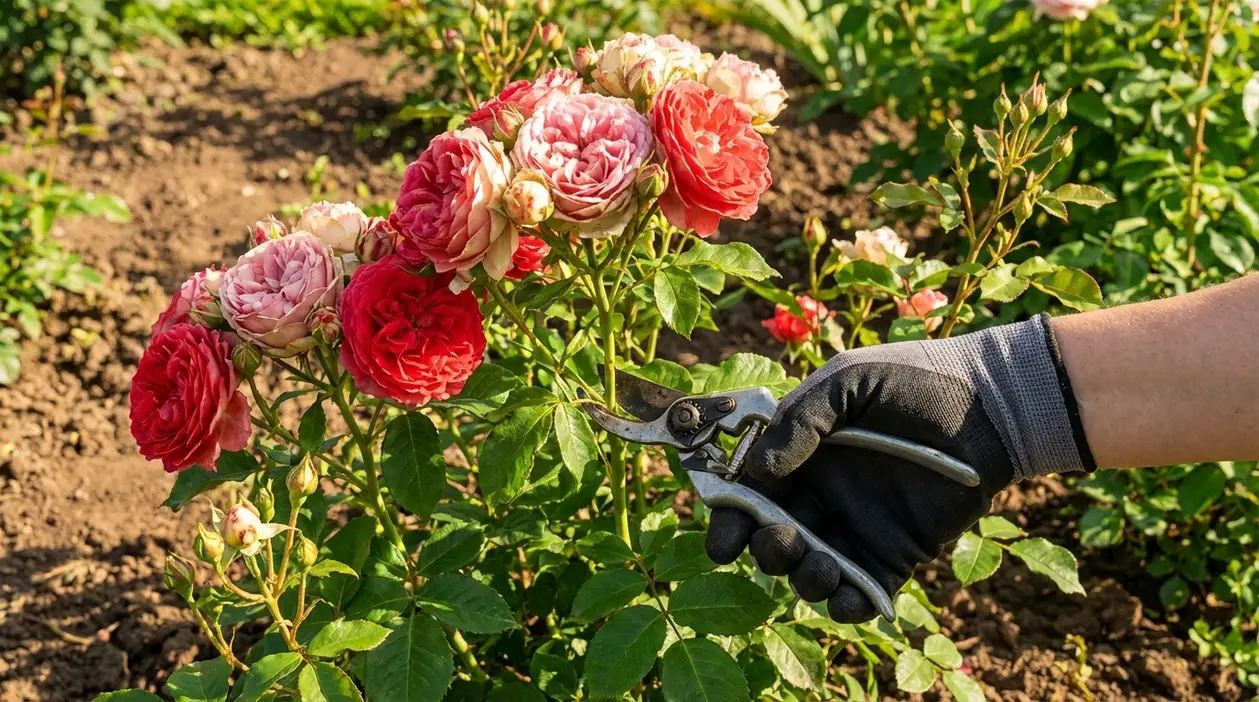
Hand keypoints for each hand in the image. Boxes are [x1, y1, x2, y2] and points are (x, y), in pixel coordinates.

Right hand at [705, 315, 1094, 621]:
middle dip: (764, 548)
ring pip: (808, 570)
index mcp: (798, 455)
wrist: (988, 404)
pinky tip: (846, 596)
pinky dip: (846, 605)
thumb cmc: (912, 380)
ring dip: (801, 578)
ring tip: (821, 565)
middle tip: (782, 539)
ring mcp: (855, 527)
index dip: (728, 517)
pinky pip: (861, 592)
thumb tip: (761, 470)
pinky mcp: (894, 554)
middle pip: (771, 537)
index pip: (748, 492)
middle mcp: (820, 496)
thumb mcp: (848, 381)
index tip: (723, 537)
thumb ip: (801, 419)